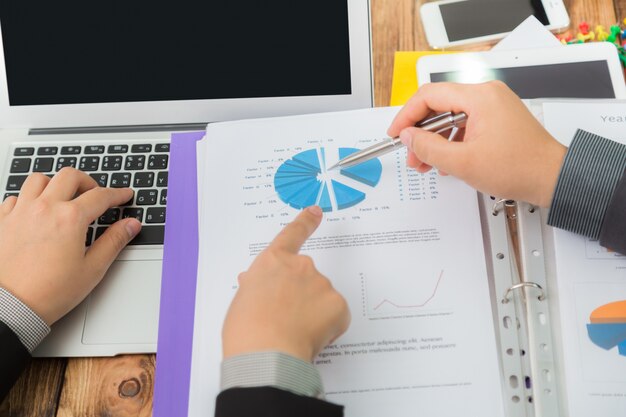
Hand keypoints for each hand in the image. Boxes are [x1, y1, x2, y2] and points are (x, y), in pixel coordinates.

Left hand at [0, 169, 140, 324]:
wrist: (9, 307)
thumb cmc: (48, 292)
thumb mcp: (92, 269)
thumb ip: (114, 241)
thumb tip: (130, 225)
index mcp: (70, 218)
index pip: (101, 196)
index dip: (118, 194)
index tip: (124, 195)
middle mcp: (44, 209)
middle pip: (69, 176)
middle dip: (87, 182)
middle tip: (95, 194)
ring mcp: (19, 212)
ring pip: (38, 179)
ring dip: (55, 184)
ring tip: (63, 197)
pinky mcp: (1, 222)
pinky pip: (14, 197)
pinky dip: (27, 198)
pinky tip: (35, 212)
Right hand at [222, 206, 350, 361]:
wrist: (265, 351)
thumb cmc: (246, 330)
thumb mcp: (242, 301)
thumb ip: (256, 288)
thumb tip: (260, 287)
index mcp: (273, 262)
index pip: (292, 234)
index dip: (305, 222)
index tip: (316, 211)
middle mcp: (300, 266)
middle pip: (307, 278)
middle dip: (301, 296)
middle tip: (284, 320)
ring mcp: (321, 283)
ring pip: (322, 299)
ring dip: (312, 314)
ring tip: (292, 333)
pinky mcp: (338, 304)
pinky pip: (336, 316)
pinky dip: (328, 328)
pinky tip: (310, 338)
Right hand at [388, 81, 566, 206]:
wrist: (552, 178)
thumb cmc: (520, 168)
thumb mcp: (462, 162)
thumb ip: (428, 147)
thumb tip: (409, 137)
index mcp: (480, 97)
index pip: (429, 96)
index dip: (406, 115)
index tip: (396, 133)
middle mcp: (488, 95)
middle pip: (439, 106)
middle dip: (420, 132)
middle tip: (411, 154)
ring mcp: (494, 106)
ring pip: (450, 117)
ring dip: (435, 140)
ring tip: (426, 162)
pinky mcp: (497, 118)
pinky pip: (465, 124)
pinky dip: (451, 141)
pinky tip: (445, 160)